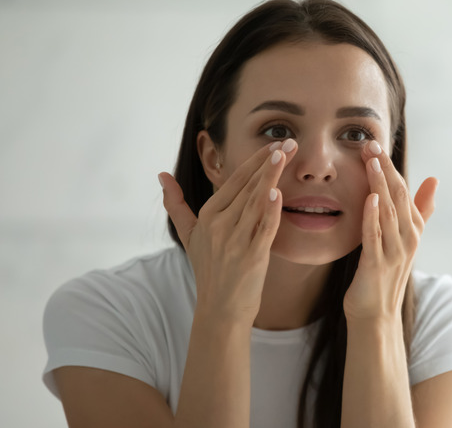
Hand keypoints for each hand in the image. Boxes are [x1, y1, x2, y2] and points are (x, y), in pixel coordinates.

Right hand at [159, 140, 296, 321]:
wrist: (220, 309)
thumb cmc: (209, 270)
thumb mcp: (189, 235)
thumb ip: (176, 204)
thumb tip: (161, 175)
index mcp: (209, 215)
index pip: (235, 181)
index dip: (256, 161)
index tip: (275, 143)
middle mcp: (220, 225)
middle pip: (248, 186)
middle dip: (269, 162)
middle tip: (290, 141)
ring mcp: (235, 241)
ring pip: (255, 202)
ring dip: (271, 177)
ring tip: (285, 155)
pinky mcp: (251, 257)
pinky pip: (262, 229)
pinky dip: (269, 211)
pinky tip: (276, 193)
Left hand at [342, 140, 437, 321]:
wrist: (375, 315)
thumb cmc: (384, 275)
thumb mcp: (404, 238)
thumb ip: (420, 210)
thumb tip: (434, 179)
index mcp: (413, 229)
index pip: (403, 190)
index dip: (390, 166)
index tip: (375, 144)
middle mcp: (408, 238)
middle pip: (397, 196)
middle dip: (385, 168)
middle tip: (370, 144)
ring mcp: (394, 252)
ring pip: (388, 212)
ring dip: (379, 185)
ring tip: (370, 161)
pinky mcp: (377, 265)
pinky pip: (375, 236)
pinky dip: (373, 216)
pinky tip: (369, 198)